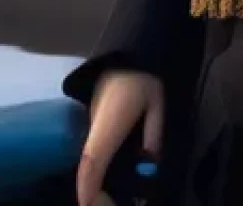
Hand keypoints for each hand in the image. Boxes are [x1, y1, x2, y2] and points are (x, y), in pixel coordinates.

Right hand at [75, 69, 164, 205]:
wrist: (129, 52)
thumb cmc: (144, 78)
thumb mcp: (156, 107)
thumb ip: (152, 138)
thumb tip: (148, 167)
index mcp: (108, 122)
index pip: (93, 158)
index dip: (88, 186)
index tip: (89, 205)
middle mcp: (94, 126)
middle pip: (86, 166)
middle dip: (94, 194)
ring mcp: (91, 124)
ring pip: (88, 161)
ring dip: (96, 183)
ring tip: (114, 199)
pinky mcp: (94, 123)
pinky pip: (94, 152)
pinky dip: (98, 172)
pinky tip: (113, 182)